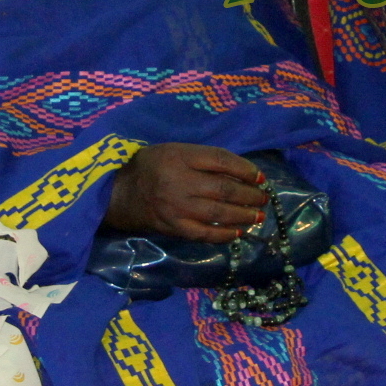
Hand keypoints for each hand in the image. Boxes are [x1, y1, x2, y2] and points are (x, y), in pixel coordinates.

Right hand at [103, 143, 268, 242]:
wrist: (122, 193)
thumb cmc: (153, 166)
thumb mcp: (175, 150)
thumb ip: (203, 159)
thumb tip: (241, 173)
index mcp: (180, 157)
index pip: (221, 160)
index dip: (245, 169)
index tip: (260, 177)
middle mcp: (179, 181)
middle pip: (224, 188)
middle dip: (249, 194)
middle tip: (264, 198)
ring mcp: (176, 207)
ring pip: (218, 213)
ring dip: (243, 215)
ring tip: (258, 215)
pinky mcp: (174, 227)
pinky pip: (204, 234)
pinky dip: (224, 234)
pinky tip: (238, 232)